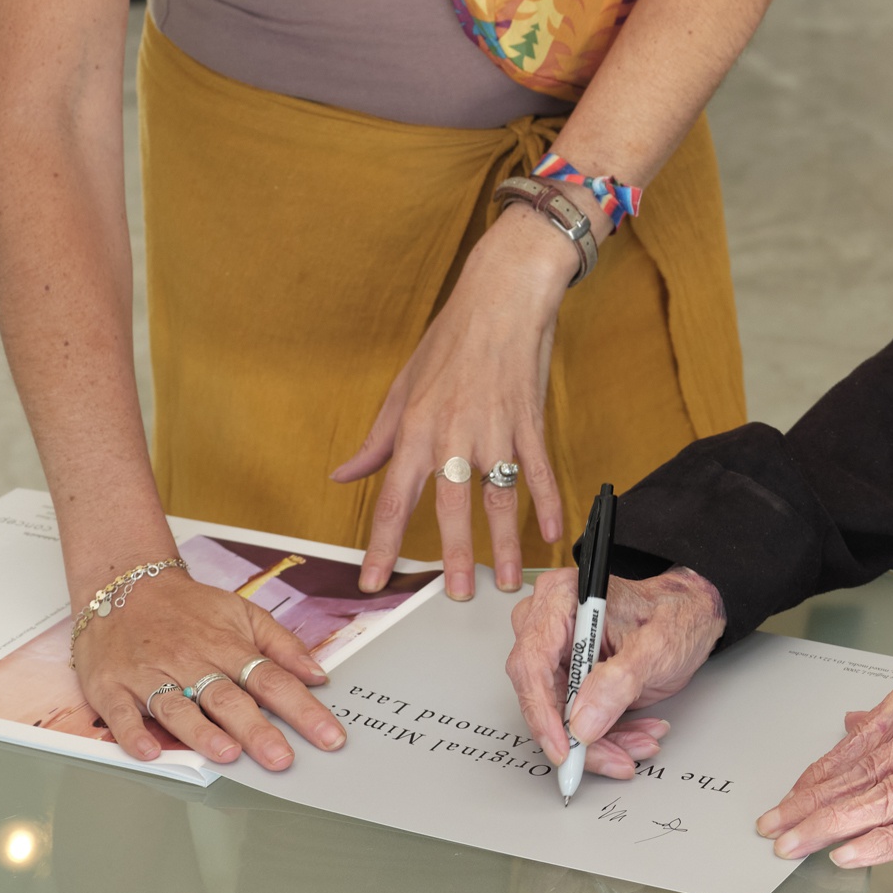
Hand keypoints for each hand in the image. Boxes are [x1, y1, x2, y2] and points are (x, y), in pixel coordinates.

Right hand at [73, 570, 348, 773]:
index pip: (272, 680)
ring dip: (202, 731)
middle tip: (282, 759)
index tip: (329, 737)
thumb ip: (282, 645)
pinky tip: (150, 752)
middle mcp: (191, 661)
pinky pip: (120, 713)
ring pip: (178, 706)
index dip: (302, 710)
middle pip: (228, 698)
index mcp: (227, 646)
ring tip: (228, 754)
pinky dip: (133, 733)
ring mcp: (149, 674)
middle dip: (257, 730)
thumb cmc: (189, 608)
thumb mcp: (243, 613)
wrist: (126, 585)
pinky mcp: (111, 686)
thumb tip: (319, 675)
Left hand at [332, 210, 575, 598]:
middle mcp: (453, 435)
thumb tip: (343, 475)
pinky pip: (539, 471)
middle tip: (454, 595)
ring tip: (508, 581)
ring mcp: (495, 430)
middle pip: (450, 508)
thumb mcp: (403, 387)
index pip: (394, 499)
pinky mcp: (529, 421)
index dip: (383, 545)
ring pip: (498, 498)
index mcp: (415, 429)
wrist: (502, 297)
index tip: (374, 580)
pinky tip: (549, 533)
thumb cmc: (449, 340)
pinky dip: (545, 503)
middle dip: (452, 556)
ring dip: (503, 544)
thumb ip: (377, 440)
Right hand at [505, 564, 723, 778]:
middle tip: (614, 757)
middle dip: (579, 735)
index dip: (542, 710)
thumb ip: (619, 682)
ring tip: (638, 745)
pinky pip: (578, 719)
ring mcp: (561, 655)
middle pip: (543, 695)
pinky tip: (635, 738)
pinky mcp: (573, 680)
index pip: (532, 661)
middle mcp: (552, 625)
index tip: (564, 746)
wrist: (697, 619)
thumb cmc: (679, 615)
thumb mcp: (657, 646)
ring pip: (561, 715)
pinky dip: (607, 737)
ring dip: (599, 742)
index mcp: (562, 599)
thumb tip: (583, 722)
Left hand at [756, 658, 892, 869]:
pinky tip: (847, 853)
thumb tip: (853, 725)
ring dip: (829, 825)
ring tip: (794, 844)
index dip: (817, 773)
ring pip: (881, 797)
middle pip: (862, 768)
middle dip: (809, 803)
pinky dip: (880, 842)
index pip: (860, 738)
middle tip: (772, 825)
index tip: (789, 796)